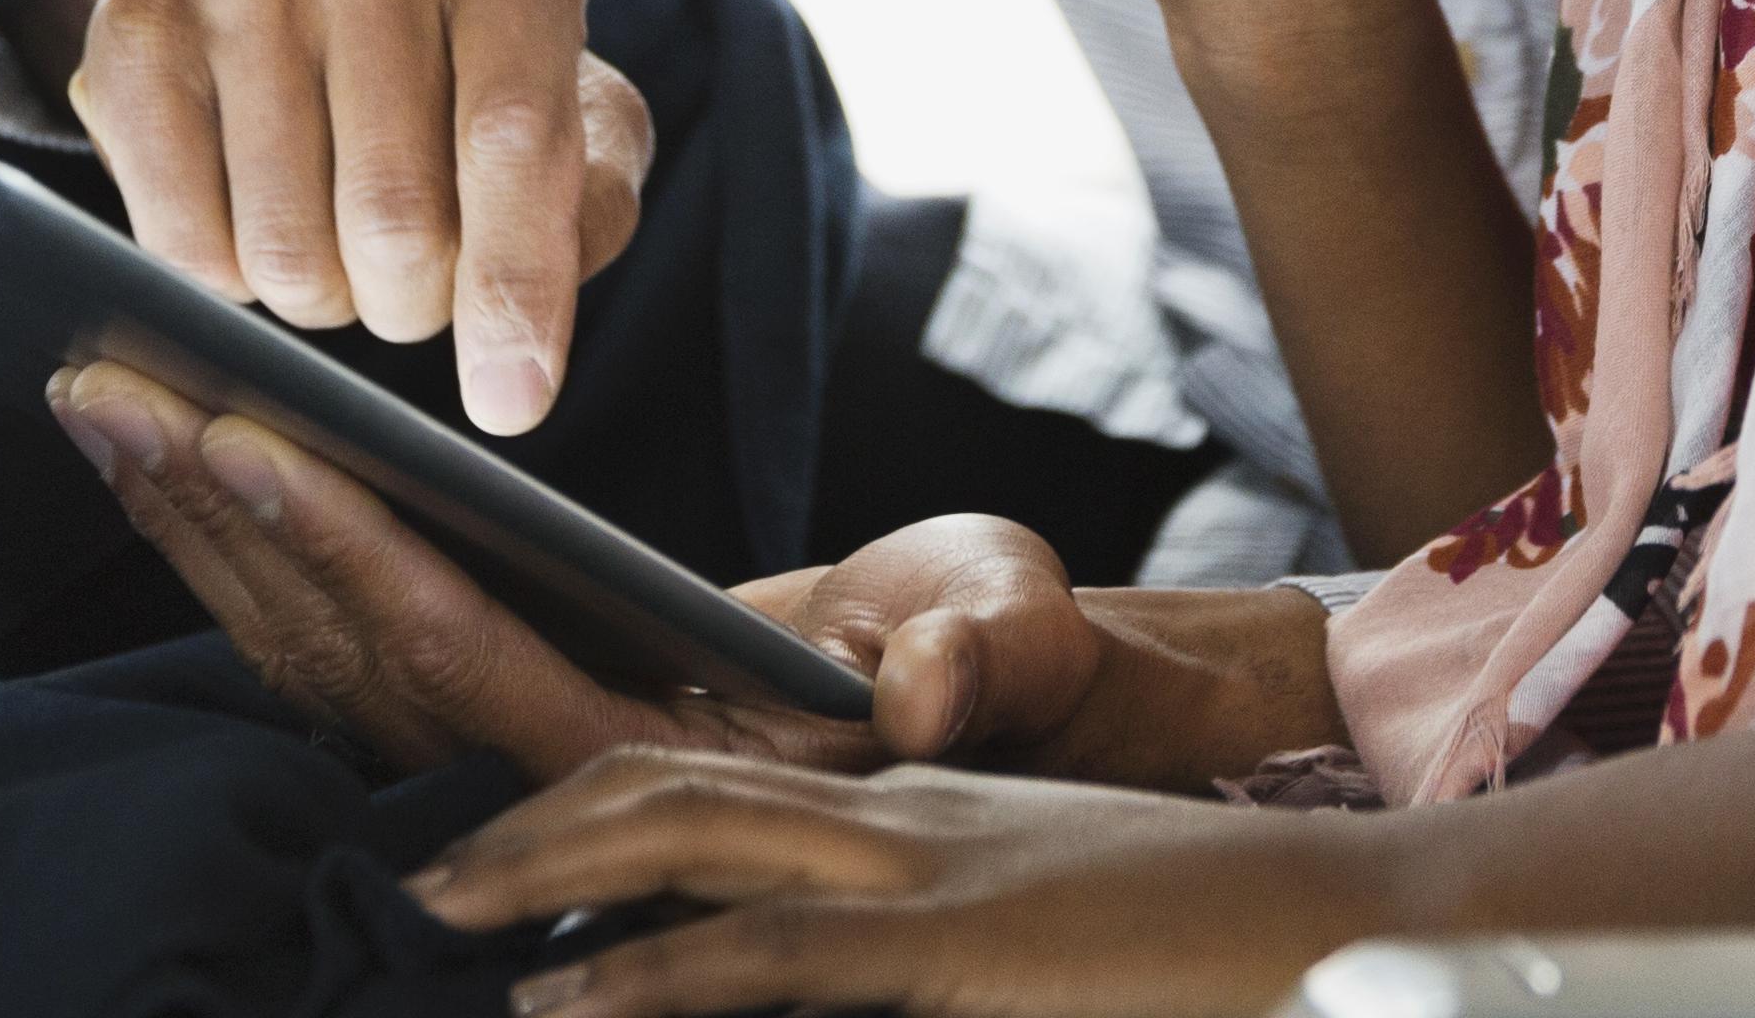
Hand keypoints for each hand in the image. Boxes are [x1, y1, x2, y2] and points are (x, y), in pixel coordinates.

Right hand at [23, 0, 653, 430]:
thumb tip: (520, 338)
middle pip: (394, 214)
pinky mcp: (136, 18)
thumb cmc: (462, 61)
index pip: (513, 135)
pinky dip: (230, 287)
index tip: (512, 401)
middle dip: (416, 303)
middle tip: (416, 282)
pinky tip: (258, 224)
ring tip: (341, 243)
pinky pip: (183, 243)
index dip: (514, 285)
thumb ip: (587, 204)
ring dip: (326, 301)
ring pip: (284, 248)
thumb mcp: (570, 106)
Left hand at [51, 362, 1088, 775]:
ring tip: (99, 389)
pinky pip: (326, 623)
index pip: (456, 658)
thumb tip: (917, 690)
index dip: (342, 552)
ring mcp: (495, 750)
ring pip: (306, 646)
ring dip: (196, 521)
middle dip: (216, 512)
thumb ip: (976, 657)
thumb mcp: (1001, 639)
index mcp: (644, 763)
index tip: (240, 441)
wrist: (965, 710)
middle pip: (340, 652)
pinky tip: (171, 446)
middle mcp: (542, 777)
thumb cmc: (984, 657)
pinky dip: (239, 536)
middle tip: (105, 381)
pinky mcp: (477, 701)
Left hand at [408, 752, 1397, 1017]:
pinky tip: (568, 1003)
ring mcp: (925, 866)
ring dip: (542, 872)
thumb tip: (791, 987)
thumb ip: (909, 944)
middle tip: (410, 877)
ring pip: (686, 834)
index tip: (476, 840)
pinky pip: (773, 946)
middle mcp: (895, 808)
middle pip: (660, 773)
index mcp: (905, 801)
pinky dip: (652, 974)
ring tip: (436, 920)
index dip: (576, 787)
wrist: (1344, 923)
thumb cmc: (1191, 947)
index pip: (705, 761)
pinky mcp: (962, 942)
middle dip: (516, 813)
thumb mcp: (1025, 926)